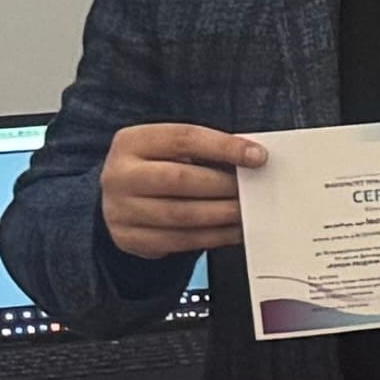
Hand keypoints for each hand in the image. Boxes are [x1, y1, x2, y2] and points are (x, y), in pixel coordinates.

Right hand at [98, 118, 254, 258]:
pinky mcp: (129, 238)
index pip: (183, 138)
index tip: (259, 156)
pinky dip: (214, 236)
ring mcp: (120, 209)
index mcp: (132, 142)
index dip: (224, 147)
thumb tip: (254, 159)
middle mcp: (120, 175)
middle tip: (256, 190)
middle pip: (180, 179)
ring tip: (249, 211)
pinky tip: (235, 230)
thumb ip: (207, 151)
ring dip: (223, 214)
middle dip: (224, 185)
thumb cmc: (160, 168)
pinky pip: (180, 240)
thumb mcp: (172, 150)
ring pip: (181, 214)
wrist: (122, 200)